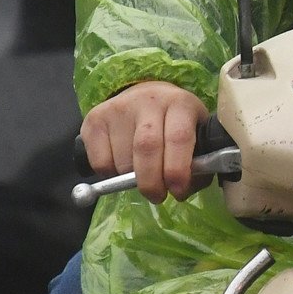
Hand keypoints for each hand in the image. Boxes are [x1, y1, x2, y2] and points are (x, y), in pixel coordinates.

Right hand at [79, 81, 209, 203]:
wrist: (146, 98)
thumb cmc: (174, 124)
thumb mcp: (195, 136)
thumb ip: (197, 164)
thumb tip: (183, 189)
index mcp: (181, 104)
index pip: (178, 137)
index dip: (177, 170)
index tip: (177, 191)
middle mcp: (149, 100)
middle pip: (147, 147)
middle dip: (151, 182)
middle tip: (157, 196)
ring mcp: (119, 107)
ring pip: (122, 159)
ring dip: (131, 179)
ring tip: (141, 175)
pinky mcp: (95, 118)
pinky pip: (101, 162)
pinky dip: (110, 175)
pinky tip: (121, 166)